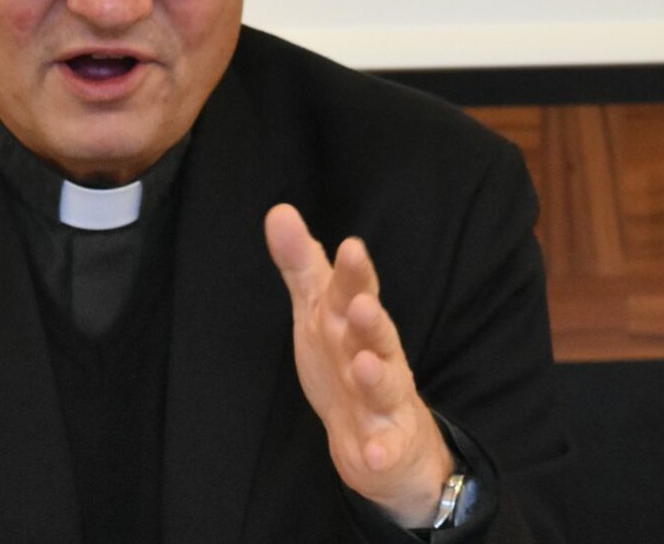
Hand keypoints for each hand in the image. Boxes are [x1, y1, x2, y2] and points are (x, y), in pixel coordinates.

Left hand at [265, 203, 454, 526]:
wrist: (383, 443)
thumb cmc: (348, 362)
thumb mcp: (321, 313)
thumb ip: (303, 266)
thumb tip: (277, 210)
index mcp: (358, 325)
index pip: (357, 294)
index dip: (355, 274)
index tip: (351, 247)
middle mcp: (377, 358)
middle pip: (376, 336)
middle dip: (371, 320)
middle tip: (362, 303)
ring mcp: (385, 403)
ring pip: (384, 387)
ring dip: (376, 377)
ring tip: (364, 365)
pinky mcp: (386, 446)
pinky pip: (383, 450)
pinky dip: (379, 452)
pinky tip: (371, 454)